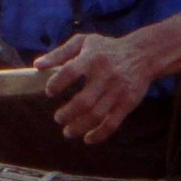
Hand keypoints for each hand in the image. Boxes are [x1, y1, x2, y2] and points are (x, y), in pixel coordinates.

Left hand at [36, 31, 160, 144]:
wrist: (143, 54)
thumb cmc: (107, 48)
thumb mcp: (84, 42)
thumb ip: (59, 53)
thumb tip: (37, 66)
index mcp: (92, 58)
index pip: (70, 71)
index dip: (57, 84)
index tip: (49, 92)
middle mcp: (105, 75)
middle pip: (83, 101)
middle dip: (67, 114)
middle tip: (58, 118)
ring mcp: (117, 91)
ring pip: (96, 115)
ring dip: (79, 127)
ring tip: (68, 131)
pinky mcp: (128, 103)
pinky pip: (112, 123)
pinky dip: (99, 134)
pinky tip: (87, 138)